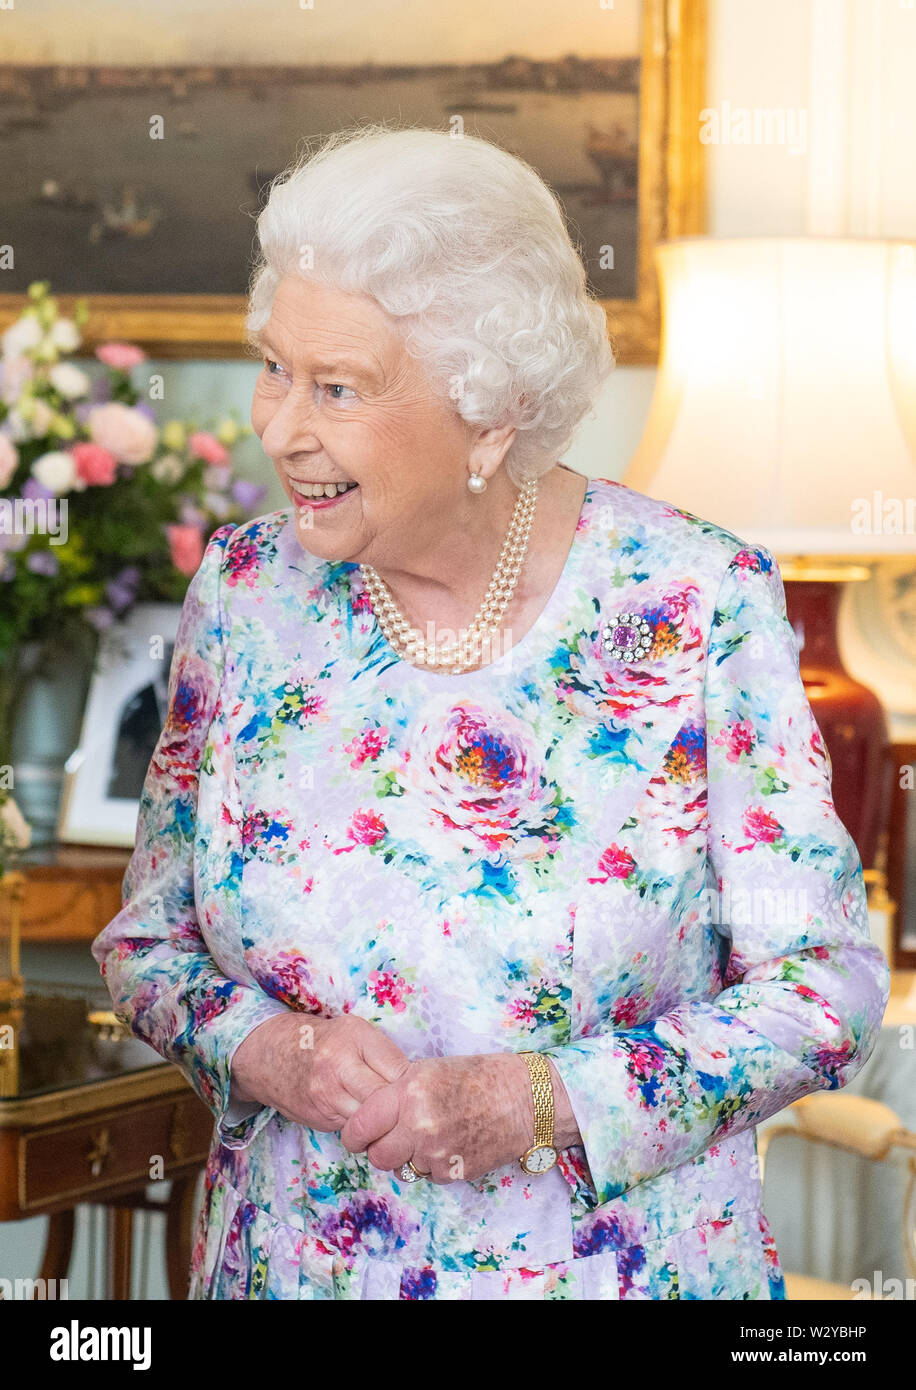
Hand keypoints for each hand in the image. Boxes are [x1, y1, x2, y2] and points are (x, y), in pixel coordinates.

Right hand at [229, 1011, 409, 1130]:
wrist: (275, 1055)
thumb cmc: (326, 1041)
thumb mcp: (356, 1031)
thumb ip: (384, 1053)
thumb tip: (418, 1083)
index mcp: (356, 1038)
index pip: (400, 1071)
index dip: (415, 1086)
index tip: (422, 1091)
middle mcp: (340, 1066)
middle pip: (387, 1101)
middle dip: (404, 1111)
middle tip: (415, 1114)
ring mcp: (328, 1095)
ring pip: (372, 1122)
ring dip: (387, 1126)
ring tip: (397, 1123)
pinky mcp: (321, 1118)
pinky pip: (355, 1131)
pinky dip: (368, 1132)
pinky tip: (374, 1126)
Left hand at [338, 1051, 538, 1183]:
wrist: (526, 1099)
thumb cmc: (480, 1077)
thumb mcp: (431, 1070)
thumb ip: (398, 1091)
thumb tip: (371, 1113)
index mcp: (409, 1092)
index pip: (361, 1124)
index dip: (354, 1133)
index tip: (357, 1135)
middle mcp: (418, 1124)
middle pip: (377, 1156)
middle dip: (379, 1150)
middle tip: (389, 1140)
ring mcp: (436, 1151)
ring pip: (401, 1170)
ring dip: (406, 1159)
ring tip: (425, 1138)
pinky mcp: (454, 1171)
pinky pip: (428, 1176)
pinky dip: (432, 1165)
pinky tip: (449, 1144)